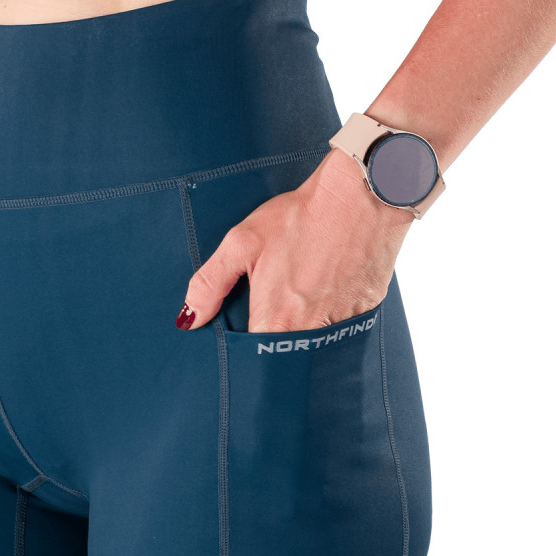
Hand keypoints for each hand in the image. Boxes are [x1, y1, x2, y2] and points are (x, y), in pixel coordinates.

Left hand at [174, 147, 414, 333]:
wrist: (361, 195)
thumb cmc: (301, 217)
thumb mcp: (242, 242)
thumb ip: (210, 284)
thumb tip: (188, 319)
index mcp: (277, 321)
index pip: (255, 360)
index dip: (246, 353)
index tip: (245, 337)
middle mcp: (312, 332)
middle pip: (288, 355)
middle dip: (277, 341)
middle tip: (277, 306)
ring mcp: (345, 324)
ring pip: (318, 344)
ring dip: (307, 327)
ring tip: (305, 291)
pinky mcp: (367, 311)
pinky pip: (345, 327)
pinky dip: (334, 312)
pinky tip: (330, 285)